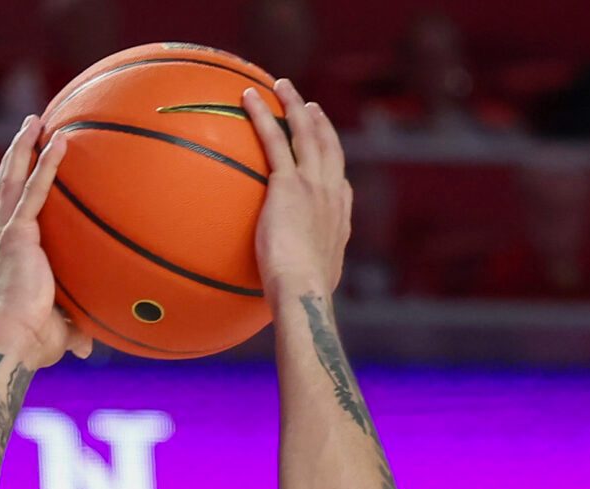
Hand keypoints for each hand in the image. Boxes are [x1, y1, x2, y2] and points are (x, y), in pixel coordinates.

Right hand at [0, 117, 90, 369]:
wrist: (15, 342)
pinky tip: (60, 141)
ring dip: (23, 147)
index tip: (26, 166)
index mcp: (10, 256)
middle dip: (16, 154)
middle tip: (29, 128)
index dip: (17, 187)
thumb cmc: (32, 344)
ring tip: (35, 121)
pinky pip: (34, 192)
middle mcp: (4, 239)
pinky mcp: (17, 235)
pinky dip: (46, 164)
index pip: (12, 212)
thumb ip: (73, 329)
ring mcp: (9, 234)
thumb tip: (87, 345)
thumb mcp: (58, 332)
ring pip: (12, 180)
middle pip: (6, 186)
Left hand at [243, 81, 351, 296]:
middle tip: (310, 106)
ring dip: (295, 105)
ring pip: (306, 133)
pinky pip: (274, 140)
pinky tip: (250, 97)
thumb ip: (299, 283)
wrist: (303, 290)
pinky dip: (262, 115)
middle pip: (329, 148)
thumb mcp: (308, 289)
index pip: (340, 187)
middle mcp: (331, 196)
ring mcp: (313, 185)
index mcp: (337, 221)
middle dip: (320, 124)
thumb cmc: (302, 300)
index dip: (334, 168)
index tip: (329, 156)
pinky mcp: (288, 184)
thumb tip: (286, 301)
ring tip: (283, 86)